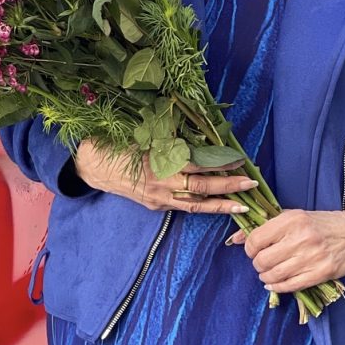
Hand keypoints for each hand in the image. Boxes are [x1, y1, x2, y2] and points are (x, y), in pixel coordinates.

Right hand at [73, 140, 258, 214]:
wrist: (93, 165)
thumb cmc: (120, 144)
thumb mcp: (146, 136)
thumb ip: (173, 141)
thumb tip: (203, 140)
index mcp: (160, 162)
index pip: (197, 165)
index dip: (220, 164)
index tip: (240, 160)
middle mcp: (161, 184)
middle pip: (201, 188)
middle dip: (228, 187)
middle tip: (251, 184)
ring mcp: (159, 198)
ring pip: (195, 205)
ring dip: (220, 205)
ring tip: (242, 205)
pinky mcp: (156, 206)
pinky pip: (183, 207)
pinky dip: (203, 207)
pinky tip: (218, 205)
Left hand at [233, 194, 344, 292]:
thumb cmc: (321, 223)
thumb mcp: (293, 217)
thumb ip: (265, 226)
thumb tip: (235, 238)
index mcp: (292, 220)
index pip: (256, 239)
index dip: (249, 248)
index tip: (253, 249)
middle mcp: (301, 238)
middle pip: (263, 260)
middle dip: (257, 264)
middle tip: (261, 262)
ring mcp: (311, 257)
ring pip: (274, 275)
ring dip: (265, 276)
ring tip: (268, 272)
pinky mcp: (320, 273)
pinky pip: (290, 286)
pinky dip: (277, 287)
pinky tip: (274, 283)